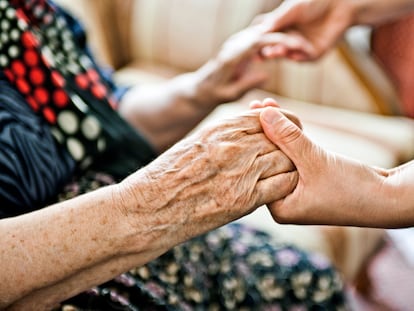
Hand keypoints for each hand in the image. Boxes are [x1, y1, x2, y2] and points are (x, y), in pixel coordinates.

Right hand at [121, 109, 297, 245]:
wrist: (151, 206)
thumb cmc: (168, 175)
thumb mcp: (194, 143)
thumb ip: (222, 135)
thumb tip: (245, 131)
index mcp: (220, 130)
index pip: (264, 118)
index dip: (281, 121)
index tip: (286, 128)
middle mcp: (234, 147)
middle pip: (279, 138)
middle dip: (289, 143)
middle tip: (291, 151)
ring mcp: (241, 173)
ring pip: (285, 161)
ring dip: (289, 165)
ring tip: (285, 170)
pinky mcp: (244, 200)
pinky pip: (281, 186)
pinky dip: (286, 184)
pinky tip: (280, 187)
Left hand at [191, 25, 309, 108]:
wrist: (201, 87)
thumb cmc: (215, 94)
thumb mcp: (230, 94)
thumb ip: (246, 84)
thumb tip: (266, 75)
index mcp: (232, 56)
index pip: (258, 41)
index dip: (279, 41)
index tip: (296, 45)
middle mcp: (233, 45)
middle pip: (263, 32)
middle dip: (285, 36)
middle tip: (304, 45)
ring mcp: (236, 42)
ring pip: (262, 32)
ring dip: (281, 37)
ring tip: (300, 46)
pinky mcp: (239, 44)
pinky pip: (259, 37)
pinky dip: (273, 40)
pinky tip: (286, 47)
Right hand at [258, 0, 354, 60]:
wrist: (341, 3)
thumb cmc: (315, 1)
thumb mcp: (292, 9)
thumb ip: (277, 20)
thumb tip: (260, 30)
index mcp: (281, 27)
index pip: (266, 37)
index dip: (259, 41)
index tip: (250, 43)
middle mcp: (289, 39)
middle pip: (274, 49)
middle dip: (268, 51)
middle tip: (262, 52)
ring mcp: (301, 48)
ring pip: (288, 55)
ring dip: (281, 54)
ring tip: (276, 51)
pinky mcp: (314, 54)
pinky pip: (304, 58)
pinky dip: (299, 55)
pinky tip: (295, 52)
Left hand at [258, 99, 397, 227]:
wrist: (389, 199)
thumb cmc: (352, 188)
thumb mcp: (315, 160)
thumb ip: (287, 138)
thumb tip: (263, 114)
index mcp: (280, 208)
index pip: (258, 172)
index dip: (253, 142)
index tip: (246, 117)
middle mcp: (285, 202)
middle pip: (268, 162)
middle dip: (263, 133)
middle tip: (253, 106)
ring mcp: (297, 192)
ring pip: (281, 156)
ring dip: (277, 131)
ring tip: (265, 104)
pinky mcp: (310, 181)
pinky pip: (295, 156)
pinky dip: (291, 138)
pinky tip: (281, 117)